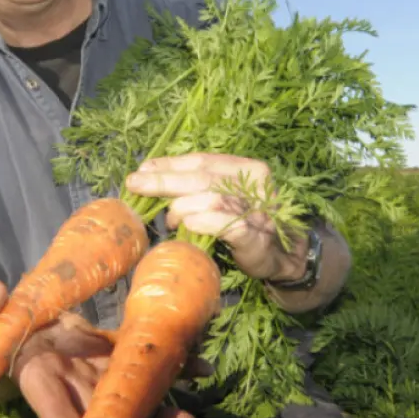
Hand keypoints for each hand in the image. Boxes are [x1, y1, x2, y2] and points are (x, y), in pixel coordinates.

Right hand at [0, 280, 210, 417]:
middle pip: (102, 416)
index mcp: (33, 376)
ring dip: (159, 410)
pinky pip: (139, 360)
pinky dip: (170, 365)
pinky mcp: (105, 350)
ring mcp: (90, 368)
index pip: (56, 412)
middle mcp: (67, 381)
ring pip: (127, 394)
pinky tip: (201, 369)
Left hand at [124, 152, 309, 282]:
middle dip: (164, 181)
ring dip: (181, 207)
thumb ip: (199, 185)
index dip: (170, 164)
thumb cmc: (247, 223)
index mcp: (247, 168)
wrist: (282, 256)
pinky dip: (200, 222)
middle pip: (202, 177)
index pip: (203, 160)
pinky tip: (186, 226)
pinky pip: (223, 224)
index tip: (143, 169)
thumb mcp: (226, 197)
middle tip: (136, 184)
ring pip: (210, 198)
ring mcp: (257, 210)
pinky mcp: (254, 236)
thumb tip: (152, 175)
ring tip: (170, 219)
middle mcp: (254, 184)